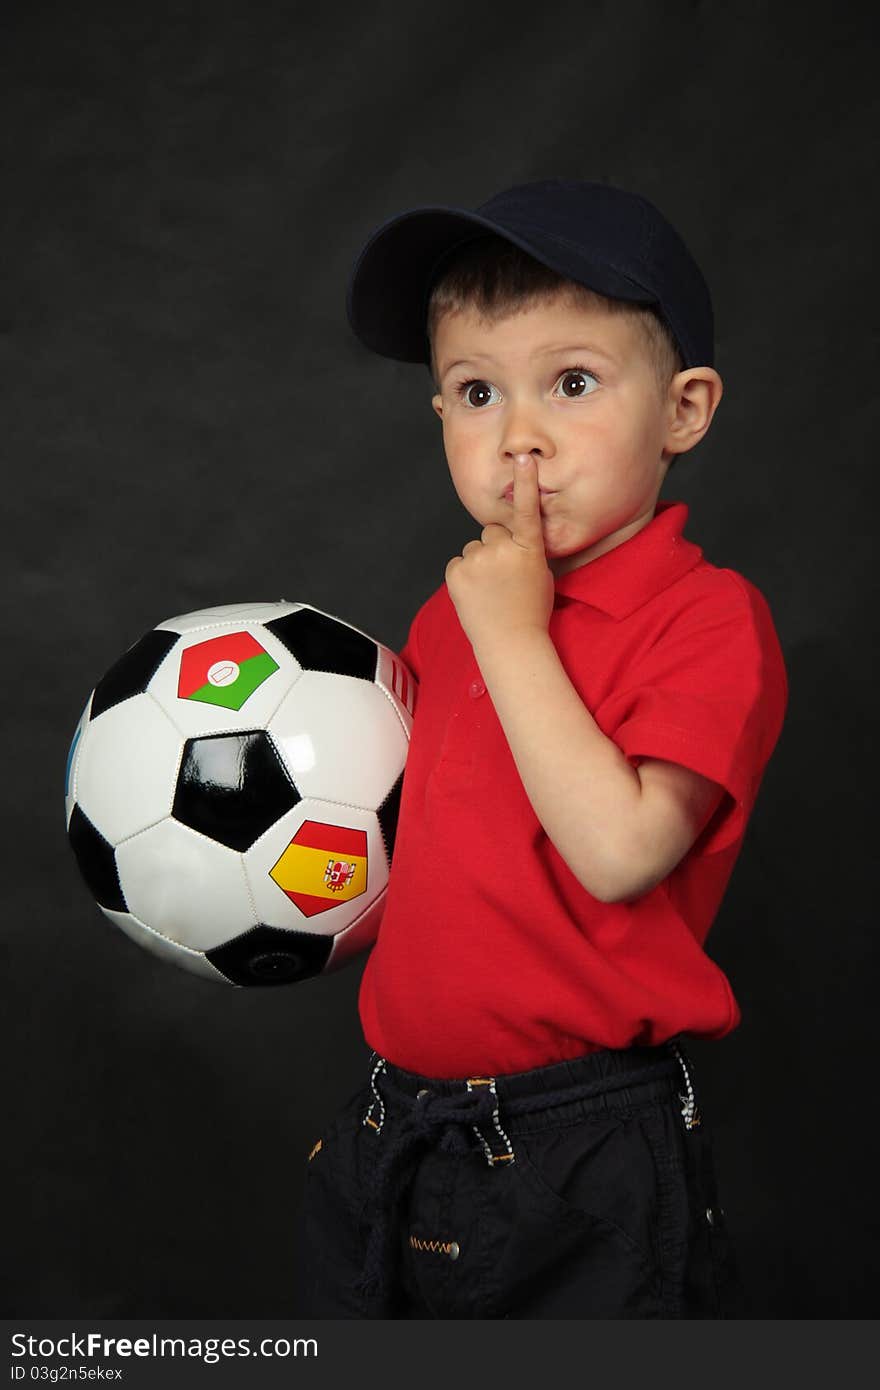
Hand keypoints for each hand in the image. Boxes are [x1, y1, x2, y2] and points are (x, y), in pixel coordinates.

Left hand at [445, 454, 554, 653]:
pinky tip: (476, 594)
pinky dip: (465, 576)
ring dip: (480, 562)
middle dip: (496, 547)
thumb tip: (509, 538)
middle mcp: (501, 549)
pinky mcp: (456, 573)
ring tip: (491, 590)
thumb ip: (525, 550)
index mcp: (528, 548)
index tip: (523, 457)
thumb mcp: (540, 573)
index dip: (525, 482)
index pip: (526, 509)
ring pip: (474, 548)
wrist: (511, 643)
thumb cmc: (531, 610)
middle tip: (504, 577)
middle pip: (492, 531)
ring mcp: (477, 560)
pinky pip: (459, 563)